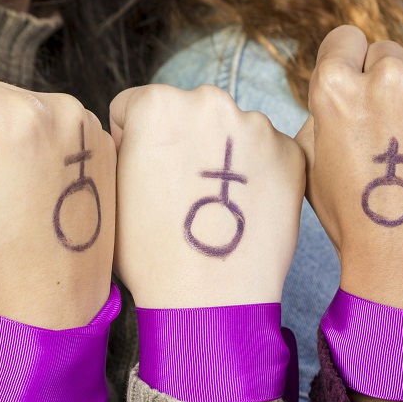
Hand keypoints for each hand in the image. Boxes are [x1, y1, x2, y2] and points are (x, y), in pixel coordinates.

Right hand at [0, 65, 115, 329]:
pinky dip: (35, 155)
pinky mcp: (101, 143)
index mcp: (17, 115)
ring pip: (11, 110)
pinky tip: (42, 196)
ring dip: (4, 146)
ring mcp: (89, 125)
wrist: (57, 303)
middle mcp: (62, 108)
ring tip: (18, 197)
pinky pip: (44, 128)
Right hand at [109, 84, 304, 308]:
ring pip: (231, 133)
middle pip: (189, 113)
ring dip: (224, 158)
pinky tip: (243, 212)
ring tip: (215, 210)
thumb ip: (123, 148)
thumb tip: (136, 136)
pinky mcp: (290, 155)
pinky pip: (267, 155)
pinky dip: (258, 176)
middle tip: (183, 195)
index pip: (135, 107)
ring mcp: (257, 126)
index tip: (145, 177)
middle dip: (185, 143)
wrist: (208, 300)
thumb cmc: (151, 253)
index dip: (134, 144)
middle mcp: (210, 101)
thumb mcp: (112, 190)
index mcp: (157, 103)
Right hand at [296, 25, 402, 313]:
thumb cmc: (354, 222)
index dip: (351, 68)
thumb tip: (346, 82)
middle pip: (390, 55)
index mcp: (337, 90)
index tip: (361, 94)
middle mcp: (387, 82)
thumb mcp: (312, 164)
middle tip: (392, 141)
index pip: (347, 40)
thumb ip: (324, 111)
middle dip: (390, 88)